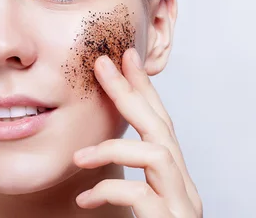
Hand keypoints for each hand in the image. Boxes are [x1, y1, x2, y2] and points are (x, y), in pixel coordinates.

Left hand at [73, 48, 202, 216]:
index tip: (123, 58)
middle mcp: (182, 186)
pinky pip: (142, 195)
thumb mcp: (136, 205)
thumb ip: (120, 180)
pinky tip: (85, 200)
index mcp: (171, 178)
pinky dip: (109, 191)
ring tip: (79, 158)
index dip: (141, 89)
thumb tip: (84, 156)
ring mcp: (181, 204)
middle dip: (131, 92)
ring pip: (158, 155)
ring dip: (114, 147)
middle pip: (160, 127)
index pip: (157, 124)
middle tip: (103, 63)